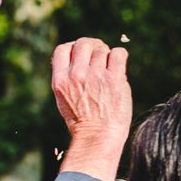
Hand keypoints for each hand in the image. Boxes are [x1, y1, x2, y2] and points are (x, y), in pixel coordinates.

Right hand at [49, 38, 132, 180]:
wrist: (98, 137)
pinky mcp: (114, 79)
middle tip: (100, 57)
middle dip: (93, 47)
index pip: (63, 49)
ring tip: (110, 69)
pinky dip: (120, 55)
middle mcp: (76, 74)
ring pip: (102, 49)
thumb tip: (75, 59)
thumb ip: (67, 79)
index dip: (73, 47)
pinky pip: (118, 54)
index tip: (82, 54)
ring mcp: (95, 75)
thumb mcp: (63, 99)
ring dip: (107, 56)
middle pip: (83, 44)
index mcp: (60, 79)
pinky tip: (119, 66)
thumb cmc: (83, 122)